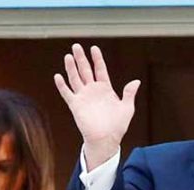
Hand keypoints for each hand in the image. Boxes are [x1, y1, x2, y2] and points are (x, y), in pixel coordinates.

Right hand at [54, 44, 140, 167]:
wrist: (106, 139)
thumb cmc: (117, 126)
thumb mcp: (127, 108)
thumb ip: (129, 93)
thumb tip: (136, 81)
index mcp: (105, 89)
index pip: (100, 69)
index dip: (97, 59)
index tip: (94, 48)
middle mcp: (93, 91)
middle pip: (85, 70)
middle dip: (81, 58)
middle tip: (76, 46)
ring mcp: (83, 97)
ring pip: (75, 78)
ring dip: (71, 67)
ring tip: (68, 56)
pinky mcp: (76, 106)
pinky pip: (67, 93)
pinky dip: (62, 85)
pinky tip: (58, 76)